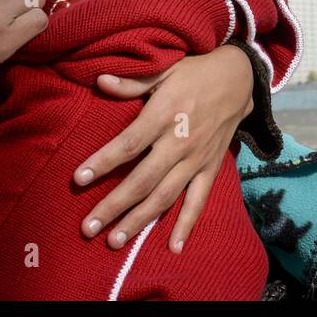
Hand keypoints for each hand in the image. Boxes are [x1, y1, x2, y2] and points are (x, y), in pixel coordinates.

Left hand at [73, 44, 255, 253]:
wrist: (239, 79)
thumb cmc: (194, 72)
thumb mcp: (164, 69)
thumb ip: (131, 82)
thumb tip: (98, 80)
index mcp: (164, 114)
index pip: (128, 144)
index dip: (102, 162)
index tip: (78, 179)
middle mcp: (180, 141)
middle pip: (143, 179)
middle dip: (115, 205)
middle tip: (89, 226)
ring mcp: (196, 159)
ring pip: (165, 196)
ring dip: (140, 220)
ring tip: (115, 241)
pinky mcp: (210, 168)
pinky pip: (198, 201)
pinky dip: (187, 225)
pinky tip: (173, 248)